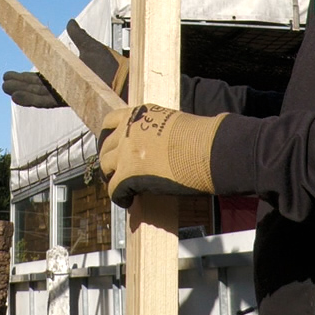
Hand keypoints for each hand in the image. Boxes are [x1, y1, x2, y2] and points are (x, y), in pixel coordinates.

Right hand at [2, 20, 126, 108]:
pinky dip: (31, 99)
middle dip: (19, 85)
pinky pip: (46, 101)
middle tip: (3, 83)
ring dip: (21, 93)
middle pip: (37, 88)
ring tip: (5, 89)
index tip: (11, 74)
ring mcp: (65, 93)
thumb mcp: (90, 47)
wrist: (124, 78)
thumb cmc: (112, 65)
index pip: (42, 77)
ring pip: (38, 95)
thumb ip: (78, 36)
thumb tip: (70, 22)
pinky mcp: (68, 99)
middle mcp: (64, 87)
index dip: (26, 77)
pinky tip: (17, 98)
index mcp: (66, 75)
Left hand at [97, 104, 224, 206]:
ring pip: (106, 166)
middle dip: (110, 159)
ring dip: (112, 177)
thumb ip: (155, 130)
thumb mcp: (171, 123)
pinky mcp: (128, 174)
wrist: (209, 149)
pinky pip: (114, 189)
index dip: (109, 137)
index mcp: (139, 113)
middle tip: (116, 170)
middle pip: (105, 146)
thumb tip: (155, 146)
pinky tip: (128, 201)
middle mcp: (128, 129)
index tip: (112, 147)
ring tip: (122, 186)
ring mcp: (126, 151)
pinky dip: (120, 197)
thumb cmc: (201, 137)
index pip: (110, 121)